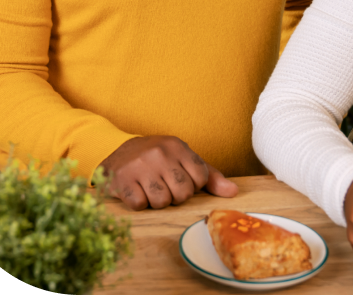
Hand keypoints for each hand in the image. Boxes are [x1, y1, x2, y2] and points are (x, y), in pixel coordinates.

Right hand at [98, 135, 237, 209]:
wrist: (119, 153)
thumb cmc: (159, 160)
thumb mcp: (184, 161)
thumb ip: (210, 176)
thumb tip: (233, 192)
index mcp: (178, 147)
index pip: (200, 179)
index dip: (192, 186)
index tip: (180, 180)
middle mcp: (160, 153)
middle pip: (182, 193)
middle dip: (175, 196)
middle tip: (164, 186)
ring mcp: (140, 166)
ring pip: (162, 202)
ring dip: (157, 202)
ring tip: (150, 189)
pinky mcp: (122, 180)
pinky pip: (140, 205)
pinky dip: (139, 204)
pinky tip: (136, 191)